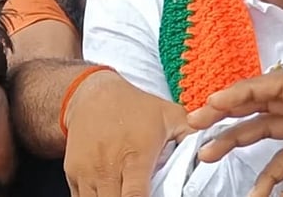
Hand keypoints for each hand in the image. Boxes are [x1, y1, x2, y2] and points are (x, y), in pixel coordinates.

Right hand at [64, 71, 192, 196]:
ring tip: (126, 193)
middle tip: (142, 196)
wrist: (91, 95)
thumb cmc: (135, 107)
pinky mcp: (72, 175)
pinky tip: (111, 192)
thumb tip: (210, 153)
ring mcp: (87, 173)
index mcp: (135, 157)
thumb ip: (191, 136)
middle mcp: (108, 167)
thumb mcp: (169, 115)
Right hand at [188, 72, 282, 195]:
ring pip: (270, 132)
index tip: (211, 102)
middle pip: (264, 105)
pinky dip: (271, 175)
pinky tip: (257, 192)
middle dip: (228, 114)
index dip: (243, 92)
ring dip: (240, 142)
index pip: (278, 86)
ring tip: (207, 155)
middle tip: (194, 125)